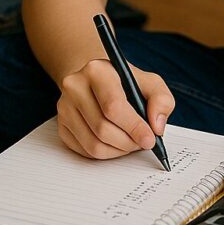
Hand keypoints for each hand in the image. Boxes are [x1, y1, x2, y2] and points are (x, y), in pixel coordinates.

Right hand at [55, 58, 175, 159]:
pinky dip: (106, 154)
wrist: (97, 81)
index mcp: (97, 71)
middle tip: (143, 143)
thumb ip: (161, 101)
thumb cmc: (126, 83)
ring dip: (118, 151)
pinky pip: (85, 151)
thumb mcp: (150, 83)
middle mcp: (74, 87)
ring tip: (131, 143)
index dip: (134, 127)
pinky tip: (117, 144)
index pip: (113, 106)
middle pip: (102, 128)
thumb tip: (156, 127)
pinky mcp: (62, 126)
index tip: (150, 139)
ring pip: (93, 144)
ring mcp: (64, 108)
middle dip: (128, 142)